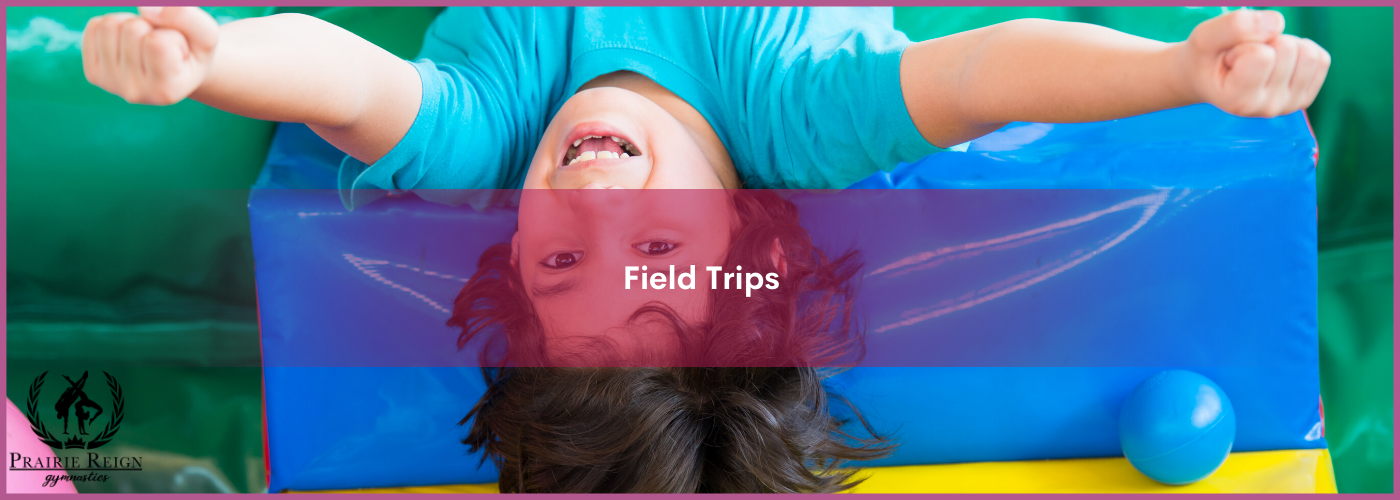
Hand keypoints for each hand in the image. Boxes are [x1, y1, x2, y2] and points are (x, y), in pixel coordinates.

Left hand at [82, 7, 219, 104]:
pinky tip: (127, 44)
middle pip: (132, 30)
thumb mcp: (206, 34)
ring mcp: (110, 84)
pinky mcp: (93, 73)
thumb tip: (145, 6)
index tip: (180, 52)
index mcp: (165, 91)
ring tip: (145, 43)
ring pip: (110, 25)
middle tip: (161, 46)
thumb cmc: (194, 53)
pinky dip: (114, 26)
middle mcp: (135, 92)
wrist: (178, 72)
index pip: (157, 42)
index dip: (172, 35)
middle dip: (150, 27)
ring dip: (130, 24)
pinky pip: (94, 27)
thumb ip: (185, 16)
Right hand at [1179, 9, 1329, 117]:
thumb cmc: (1205, 58)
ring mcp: (1288, 106)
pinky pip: (1321, 59)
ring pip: (1308, 53)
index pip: (1262, 54)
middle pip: (1287, 48)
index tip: (1230, 59)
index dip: (1245, 44)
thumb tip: (1278, 23)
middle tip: (1244, 57)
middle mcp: (1266, 108)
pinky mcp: (1305, 98)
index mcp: (1238, 101)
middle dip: (1266, 42)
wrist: (1209, 79)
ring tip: (1261, 59)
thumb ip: (1234, 26)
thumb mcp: (1204, 36)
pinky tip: (1278, 63)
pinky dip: (1300, 50)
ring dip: (1284, 44)